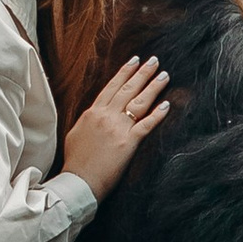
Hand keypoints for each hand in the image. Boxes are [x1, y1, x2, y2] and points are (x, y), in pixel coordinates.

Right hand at [63, 55, 170, 199]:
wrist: (78, 180)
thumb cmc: (75, 161)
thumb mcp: (76, 133)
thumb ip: (88, 120)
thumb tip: (94, 114)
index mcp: (92, 113)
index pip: (112, 87)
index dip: (125, 72)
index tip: (135, 60)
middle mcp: (106, 116)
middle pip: (127, 89)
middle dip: (142, 73)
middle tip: (154, 60)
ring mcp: (117, 128)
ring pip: (138, 102)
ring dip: (153, 87)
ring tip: (164, 75)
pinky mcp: (128, 143)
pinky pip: (146, 125)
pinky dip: (158, 114)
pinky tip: (167, 104)